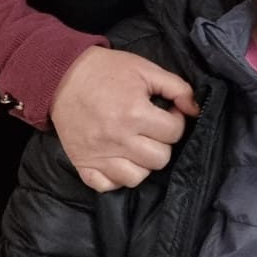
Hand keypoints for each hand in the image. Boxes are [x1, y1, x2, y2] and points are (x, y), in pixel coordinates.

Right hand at [50, 46, 197, 191]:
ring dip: (143, 162)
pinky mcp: (82, 164)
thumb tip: (194, 109)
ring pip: (137, 177)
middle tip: (153, 128)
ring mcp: (98, 155)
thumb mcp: (145, 69)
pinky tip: (119, 160)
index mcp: (134, 113)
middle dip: (162, 142)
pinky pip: (108, 186)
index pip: (174, 133)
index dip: (176, 120)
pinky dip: (117, 177)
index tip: (166, 111)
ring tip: (138, 145)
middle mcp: (117, 139)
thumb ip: (176, 87)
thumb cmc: (107, 71)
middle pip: (160, 159)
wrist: (62, 76)